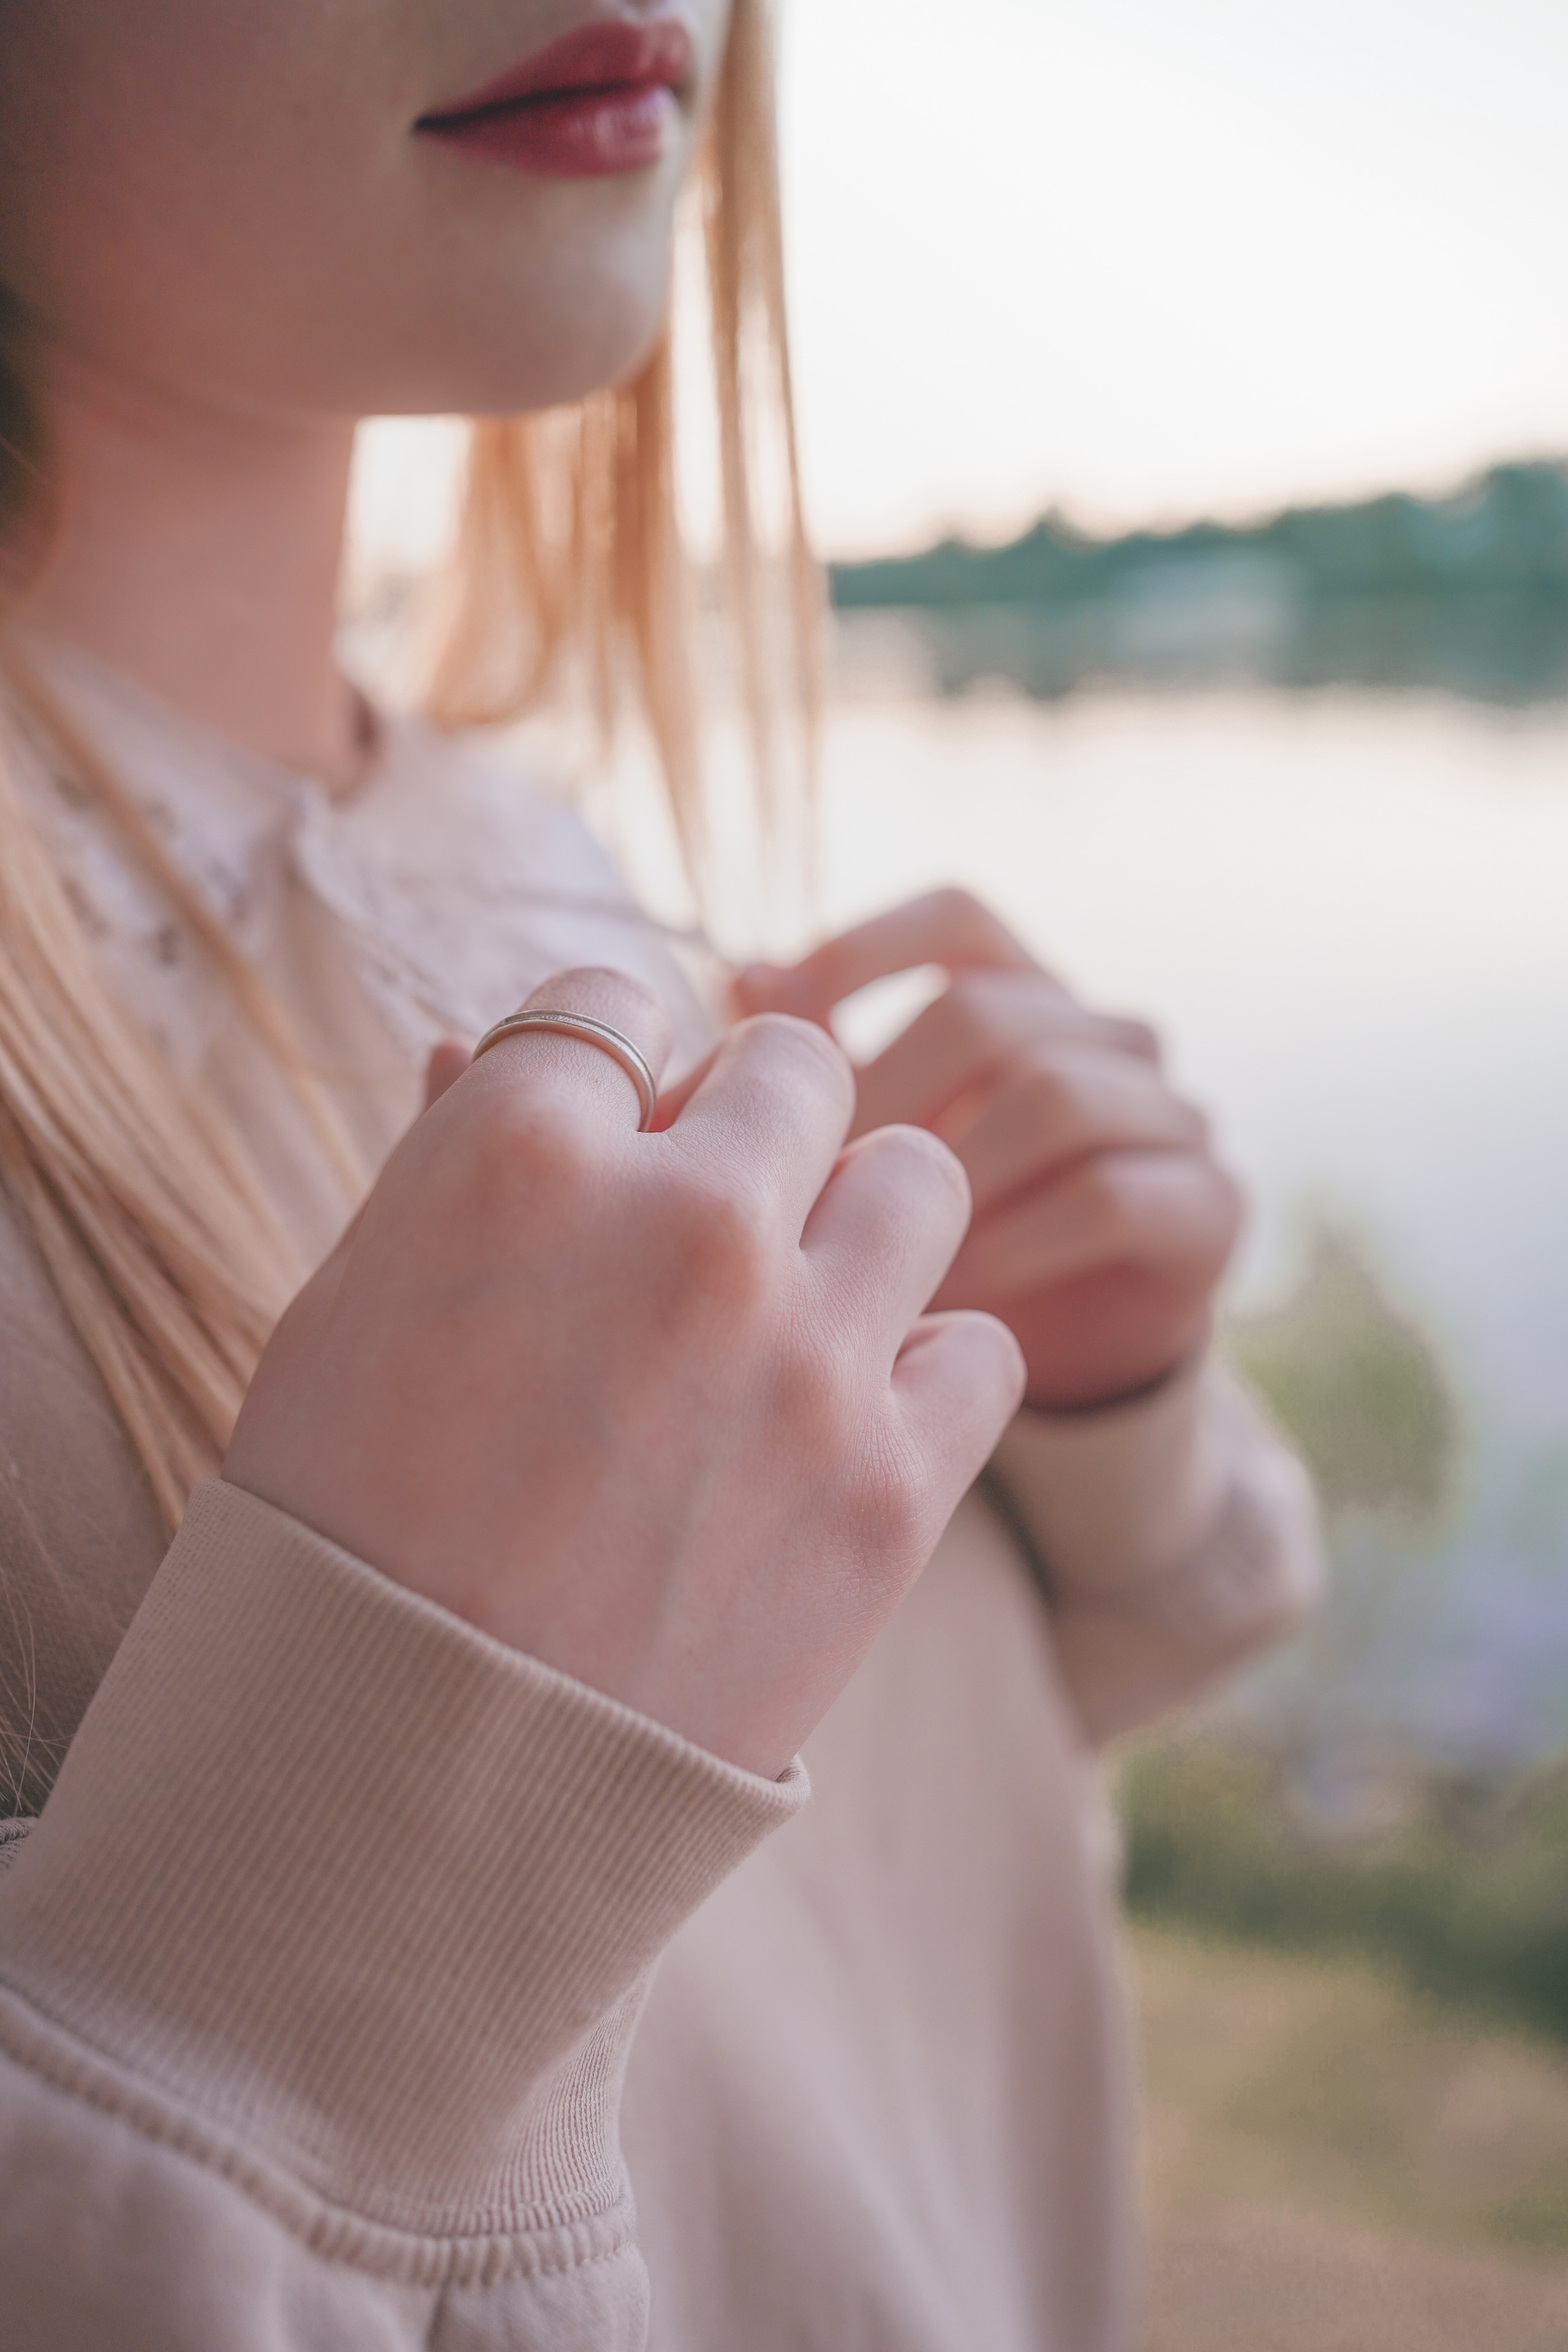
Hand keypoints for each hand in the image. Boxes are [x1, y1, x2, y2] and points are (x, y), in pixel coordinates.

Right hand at [226, 966, 1024, 1777]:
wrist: (403, 1799)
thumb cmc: (340, 1537)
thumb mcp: (346, 1314)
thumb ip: (447, 1162)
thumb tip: (481, 1048)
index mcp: (518, 1156)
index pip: (613, 1003)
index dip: (608, 1065)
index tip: (606, 1127)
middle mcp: (683, 1225)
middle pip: (791, 1067)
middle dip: (747, 1119)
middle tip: (708, 1211)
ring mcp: (804, 1359)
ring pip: (916, 1177)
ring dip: (858, 1216)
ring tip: (799, 1298)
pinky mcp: (891, 1491)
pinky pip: (982, 1349)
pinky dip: (925, 1369)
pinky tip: (851, 1416)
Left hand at [735, 891, 1240, 1414]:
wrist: (1070, 1356)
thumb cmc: (953, 1230)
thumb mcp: (879, 1143)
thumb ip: (823, 1059)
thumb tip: (748, 976)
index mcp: (1026, 995)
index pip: (959, 918)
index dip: (871, 945)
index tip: (785, 1011)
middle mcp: (1110, 1036)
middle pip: (989, 1013)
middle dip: (889, 1096)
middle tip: (812, 1182)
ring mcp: (1173, 1113)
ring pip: (1057, 1095)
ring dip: (954, 1177)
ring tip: (879, 1248)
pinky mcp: (1210, 1204)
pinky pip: (1112, 1194)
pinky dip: (1019, 1241)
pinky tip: (955, 1289)